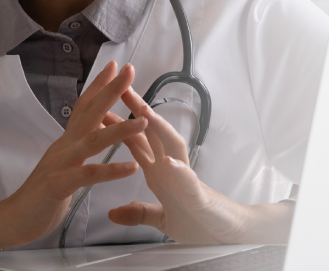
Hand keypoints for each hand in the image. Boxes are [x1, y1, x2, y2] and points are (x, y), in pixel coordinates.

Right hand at [0, 61, 147, 251]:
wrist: (13, 217)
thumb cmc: (41, 194)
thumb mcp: (62, 165)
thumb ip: (75, 149)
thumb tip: (90, 133)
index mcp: (67, 142)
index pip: (84, 107)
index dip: (99, 85)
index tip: (115, 66)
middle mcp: (64, 146)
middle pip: (89, 113)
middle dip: (111, 91)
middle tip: (129, 69)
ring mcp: (60, 164)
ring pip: (92, 141)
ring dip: (119, 130)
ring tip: (143, 121)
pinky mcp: (59, 184)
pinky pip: (88, 175)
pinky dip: (111, 171)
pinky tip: (131, 168)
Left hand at [108, 87, 293, 244]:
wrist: (227, 239)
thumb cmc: (198, 223)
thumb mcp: (161, 219)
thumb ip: (138, 213)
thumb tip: (112, 213)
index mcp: (160, 173)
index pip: (138, 142)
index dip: (120, 125)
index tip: (101, 108)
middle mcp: (172, 169)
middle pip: (153, 133)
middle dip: (138, 110)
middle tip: (121, 89)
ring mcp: (186, 180)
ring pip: (173, 146)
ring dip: (159, 128)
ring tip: (144, 112)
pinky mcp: (199, 196)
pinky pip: (188, 181)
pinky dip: (179, 170)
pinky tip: (169, 162)